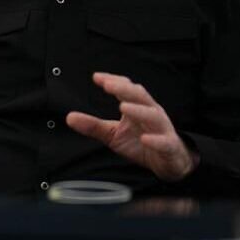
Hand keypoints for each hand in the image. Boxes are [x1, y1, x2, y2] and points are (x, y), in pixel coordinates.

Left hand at [64, 72, 196, 180]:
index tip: (96, 77)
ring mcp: (162, 129)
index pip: (127, 88)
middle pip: (139, 96)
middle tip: (108, 84)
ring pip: (153, 115)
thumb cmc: (141, 143)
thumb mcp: (113, 134)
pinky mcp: (170, 146)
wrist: (169, 162)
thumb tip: (69, 117)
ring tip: (122, 107)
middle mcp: (151, 113)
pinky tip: (145, 139)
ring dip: (138, 110)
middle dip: (124, 89)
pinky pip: (164, 142)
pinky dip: (156, 140)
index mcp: (138, 107)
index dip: (113, 81)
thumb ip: (93, 125)